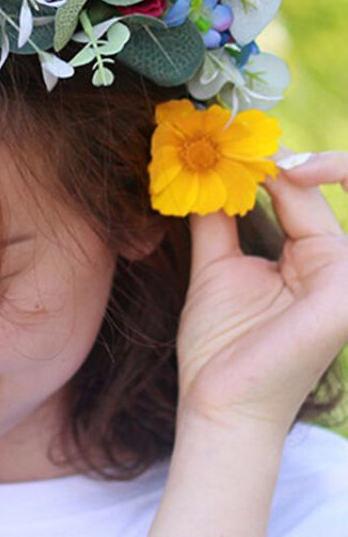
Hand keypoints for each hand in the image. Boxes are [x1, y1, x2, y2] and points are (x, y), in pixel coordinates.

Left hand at [174, 151, 347, 433]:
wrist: (219, 407)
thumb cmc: (220, 349)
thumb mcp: (216, 268)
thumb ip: (216, 218)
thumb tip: (203, 167)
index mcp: (312, 258)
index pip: (296, 189)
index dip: (260, 158)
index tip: (217, 136)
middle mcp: (338, 262)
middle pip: (311, 183)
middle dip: (270, 151)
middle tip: (224, 129)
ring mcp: (346, 277)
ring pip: (328, 189)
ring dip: (287, 162)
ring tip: (235, 147)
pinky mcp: (344, 292)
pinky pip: (329, 227)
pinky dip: (304, 186)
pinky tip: (266, 172)